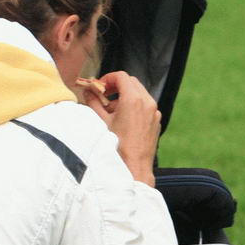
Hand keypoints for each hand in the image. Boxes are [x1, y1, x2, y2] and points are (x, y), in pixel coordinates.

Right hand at [81, 71, 159, 185]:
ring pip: (139, 94)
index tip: (100, 87)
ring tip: (112, 111)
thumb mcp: (101, 122)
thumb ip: (93, 103)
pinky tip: (123, 120)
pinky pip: (145, 106)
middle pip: (131, 82)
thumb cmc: (117, 147)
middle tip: (104, 96)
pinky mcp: (156, 121)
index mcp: (133, 99)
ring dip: (125, 97)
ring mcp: (154, 112)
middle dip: (116, 87)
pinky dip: (134, 106)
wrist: (134, 168)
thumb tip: (88, 92)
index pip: (121, 76)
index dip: (108, 79)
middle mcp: (147, 102)